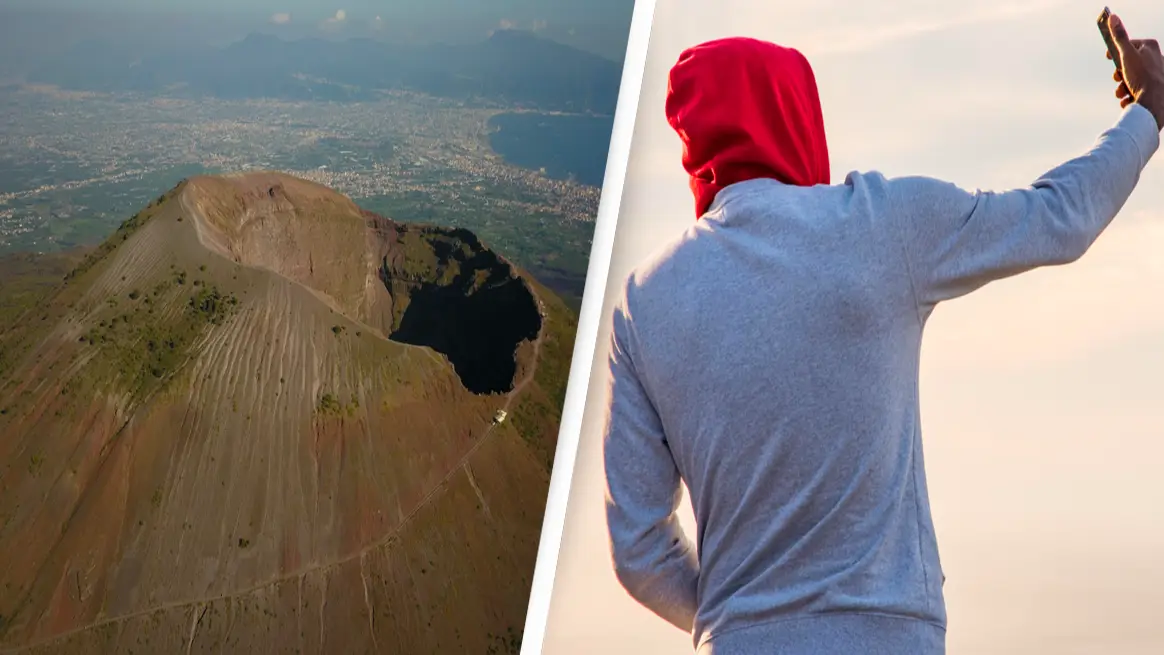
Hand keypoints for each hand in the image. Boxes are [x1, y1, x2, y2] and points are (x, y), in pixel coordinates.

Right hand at [1106, 13, 1163, 130]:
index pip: (1128, 45)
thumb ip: (1119, 36)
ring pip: (1129, 79)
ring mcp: (1154, 75)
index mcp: (1150, 47)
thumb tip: (1112, 17)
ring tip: (1124, 92)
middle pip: (1127, 64)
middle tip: (1118, 78)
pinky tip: (1130, 99)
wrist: (1154, 102)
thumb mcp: (1127, 54)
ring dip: (1121, 88)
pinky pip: (1135, 91)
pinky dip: (1129, 96)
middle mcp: (1155, 59)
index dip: (1116, 52)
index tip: (1108, 57)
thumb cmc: (1143, 76)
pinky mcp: (1152, 90)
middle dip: (1118, 75)